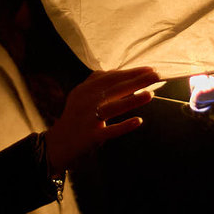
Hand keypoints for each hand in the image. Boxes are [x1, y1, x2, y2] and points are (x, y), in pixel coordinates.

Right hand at [43, 67, 159, 171]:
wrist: (57, 143)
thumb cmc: (75, 117)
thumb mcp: (82, 95)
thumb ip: (98, 83)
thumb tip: (123, 73)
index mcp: (85, 89)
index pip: (111, 77)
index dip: (131, 72)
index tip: (149, 69)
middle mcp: (86, 101)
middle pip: (115, 89)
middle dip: (137, 81)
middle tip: (156, 76)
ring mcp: (88, 119)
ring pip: (113, 108)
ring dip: (132, 101)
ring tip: (150, 95)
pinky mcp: (91, 136)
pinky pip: (109, 131)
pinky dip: (124, 126)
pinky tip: (138, 121)